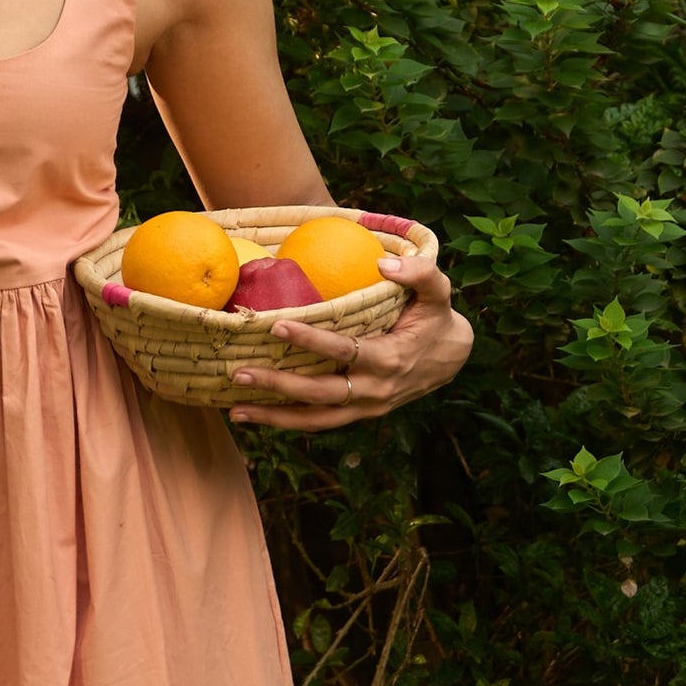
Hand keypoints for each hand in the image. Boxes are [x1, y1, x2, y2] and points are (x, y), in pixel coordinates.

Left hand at [225, 247, 470, 435]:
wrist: (451, 358)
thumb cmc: (435, 318)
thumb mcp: (439, 292)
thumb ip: (420, 273)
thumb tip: (383, 263)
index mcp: (390, 359)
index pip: (344, 351)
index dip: (310, 340)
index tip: (277, 325)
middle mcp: (375, 391)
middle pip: (320, 394)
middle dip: (279, 386)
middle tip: (240, 372)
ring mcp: (366, 407)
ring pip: (316, 420)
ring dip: (275, 417)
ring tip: (235, 410)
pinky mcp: (359, 413)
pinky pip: (320, 422)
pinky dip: (288, 422)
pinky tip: (256, 413)